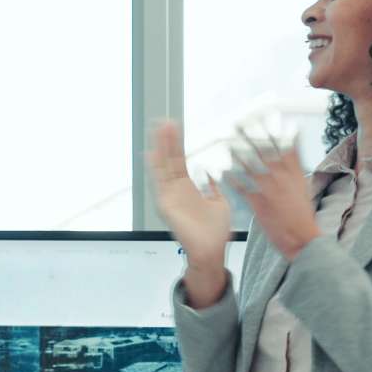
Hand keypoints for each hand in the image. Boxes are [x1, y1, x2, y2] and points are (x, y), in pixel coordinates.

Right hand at [149, 121, 232, 262]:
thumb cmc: (215, 233)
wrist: (211, 250)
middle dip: (167, 141)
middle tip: (164, 121)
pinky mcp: (166, 204)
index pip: (179, 162)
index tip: (175, 128)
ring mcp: (170, 197)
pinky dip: (155, 167)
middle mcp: (176, 191)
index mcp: (188, 189)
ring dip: (161, 147)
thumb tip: (211, 175)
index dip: (177, 145)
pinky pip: (159, 182)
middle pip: (169, 160)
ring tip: (159, 128)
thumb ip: (213, 188)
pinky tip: (152, 152)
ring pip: (163, 167)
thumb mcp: (219, 203)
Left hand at [223, 128, 321, 259]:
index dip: (273, 130)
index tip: (264, 116)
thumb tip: (290, 147)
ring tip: (226, 142)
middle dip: (251, 136)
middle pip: (265, 152)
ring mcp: (270, 189)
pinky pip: (243, 188)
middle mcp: (282, 177)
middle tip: (238, 123)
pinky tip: (222, 172)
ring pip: (251, 167)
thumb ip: (293, 165)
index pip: (284, 145)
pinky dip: (233, 179)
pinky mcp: (259, 203)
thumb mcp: (302, 185)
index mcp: (294, 172)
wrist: (303, 237)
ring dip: (238, 154)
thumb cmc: (301, 214)